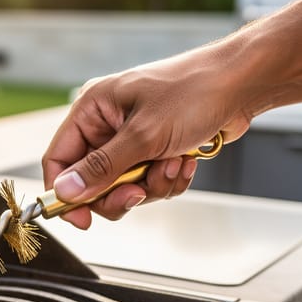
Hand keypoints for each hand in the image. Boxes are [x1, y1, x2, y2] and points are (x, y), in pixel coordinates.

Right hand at [42, 45, 252, 229]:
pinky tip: (184, 162)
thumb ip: (102, 168)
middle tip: (138, 194)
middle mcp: (107, 125)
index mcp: (92, 110)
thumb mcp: (144, 135)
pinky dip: (167, 180)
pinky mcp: (155, 150)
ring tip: (172, 164)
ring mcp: (132, 139)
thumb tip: (65, 191)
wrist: (243, 83)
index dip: (64, 192)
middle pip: (92, 181)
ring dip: (150, 185)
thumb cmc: (194, 90)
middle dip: (119, 192)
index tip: (81, 218)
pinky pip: (148, 183)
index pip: (58, 159)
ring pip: (123, 187)